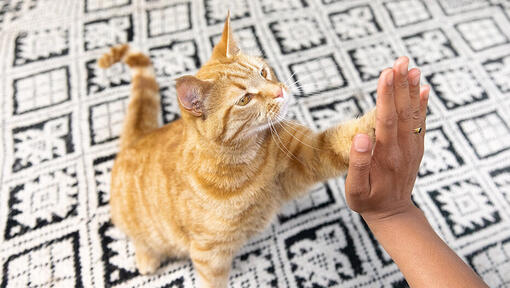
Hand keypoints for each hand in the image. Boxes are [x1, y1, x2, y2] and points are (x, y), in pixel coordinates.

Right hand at [345, 57, 429, 222]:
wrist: (393, 214)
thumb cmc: (368, 201)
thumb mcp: (355, 190)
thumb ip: (358, 164)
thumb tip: (362, 136)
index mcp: (385, 156)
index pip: (386, 120)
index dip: (386, 96)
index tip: (386, 73)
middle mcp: (402, 149)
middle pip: (402, 112)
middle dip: (400, 85)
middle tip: (401, 60)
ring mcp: (412, 147)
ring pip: (412, 114)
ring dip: (412, 89)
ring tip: (411, 67)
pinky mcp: (416, 147)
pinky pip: (420, 122)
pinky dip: (422, 104)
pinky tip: (423, 88)